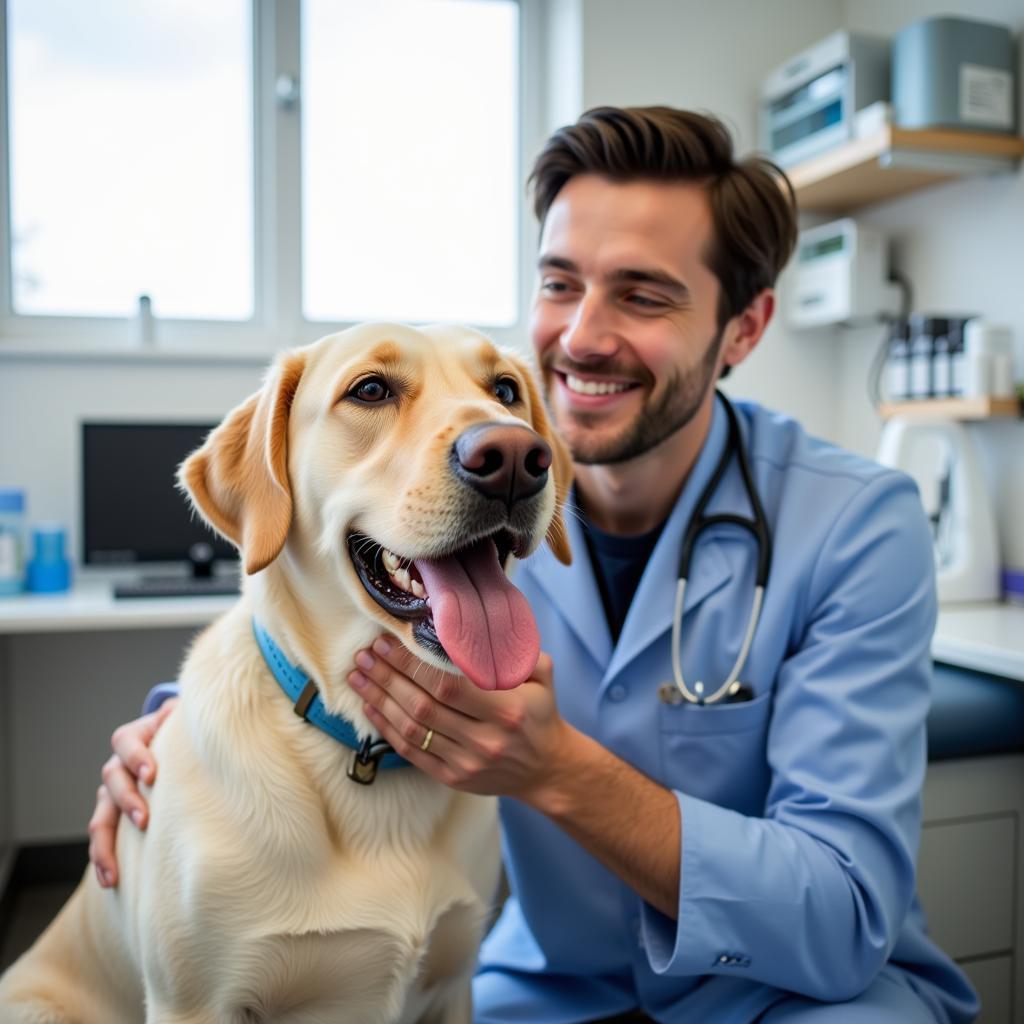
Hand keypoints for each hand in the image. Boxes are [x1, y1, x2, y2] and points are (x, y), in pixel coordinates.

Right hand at [88, 697, 176, 887]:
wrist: (177, 744)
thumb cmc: (186, 733)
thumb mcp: (186, 720)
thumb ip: (190, 717)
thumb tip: (206, 713)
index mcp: (136, 736)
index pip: (126, 742)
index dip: (137, 756)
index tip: (153, 774)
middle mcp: (120, 764)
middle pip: (112, 778)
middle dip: (127, 799)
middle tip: (144, 819)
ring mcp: (114, 791)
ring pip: (101, 815)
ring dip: (105, 843)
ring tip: (115, 871)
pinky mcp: (116, 814)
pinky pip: (103, 837)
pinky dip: (104, 858)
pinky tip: (111, 880)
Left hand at [348, 637, 569, 802]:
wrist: (547, 768)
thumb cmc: (539, 713)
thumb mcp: (540, 676)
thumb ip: (512, 651)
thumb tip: (477, 619)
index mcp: (507, 710)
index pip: (449, 686)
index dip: (413, 664)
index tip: (389, 642)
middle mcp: (485, 740)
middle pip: (423, 706)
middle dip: (388, 677)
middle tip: (365, 654)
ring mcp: (466, 762)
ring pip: (412, 729)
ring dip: (379, 700)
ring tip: (358, 676)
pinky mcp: (452, 777)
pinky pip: (411, 752)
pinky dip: (386, 728)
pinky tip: (369, 706)